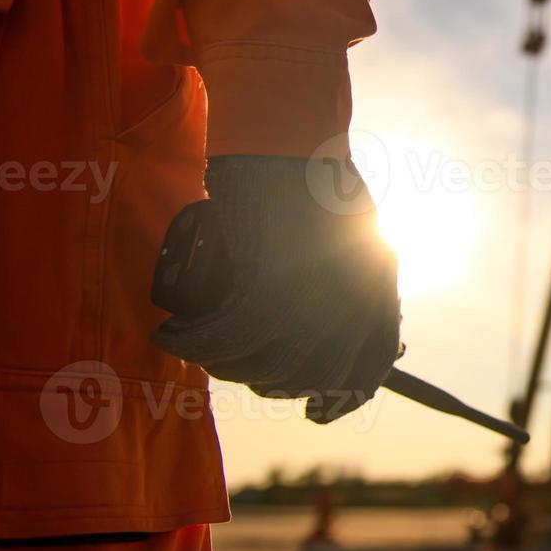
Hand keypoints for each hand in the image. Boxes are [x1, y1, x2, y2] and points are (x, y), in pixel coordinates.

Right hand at [151, 155, 400, 422]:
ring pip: (260, 365)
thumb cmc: (317, 182)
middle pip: (306, 377)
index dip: (338, 399)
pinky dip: (190, 341)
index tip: (314, 411)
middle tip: (237, 364)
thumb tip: (335, 332)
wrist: (290, 140)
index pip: (366, 372)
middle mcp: (351, 305)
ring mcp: (308, 297)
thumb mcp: (360, 239)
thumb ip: (355, 286)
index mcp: (379, 294)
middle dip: (267, 381)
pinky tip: (172, 334)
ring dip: (223, 365)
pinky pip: (221, 338)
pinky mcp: (262, 282)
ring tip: (198, 343)